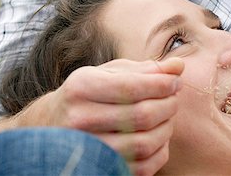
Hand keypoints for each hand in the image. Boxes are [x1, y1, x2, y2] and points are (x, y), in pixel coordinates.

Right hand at [21, 57, 183, 175]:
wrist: (50, 126)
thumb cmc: (87, 93)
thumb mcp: (109, 73)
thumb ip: (145, 69)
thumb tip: (179, 65)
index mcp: (82, 87)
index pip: (132, 87)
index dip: (162, 84)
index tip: (175, 81)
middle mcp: (79, 119)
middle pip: (141, 116)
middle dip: (168, 104)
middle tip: (174, 96)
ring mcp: (87, 150)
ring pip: (144, 143)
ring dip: (167, 127)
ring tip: (168, 114)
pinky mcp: (98, 170)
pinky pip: (142, 167)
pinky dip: (160, 151)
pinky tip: (159, 136)